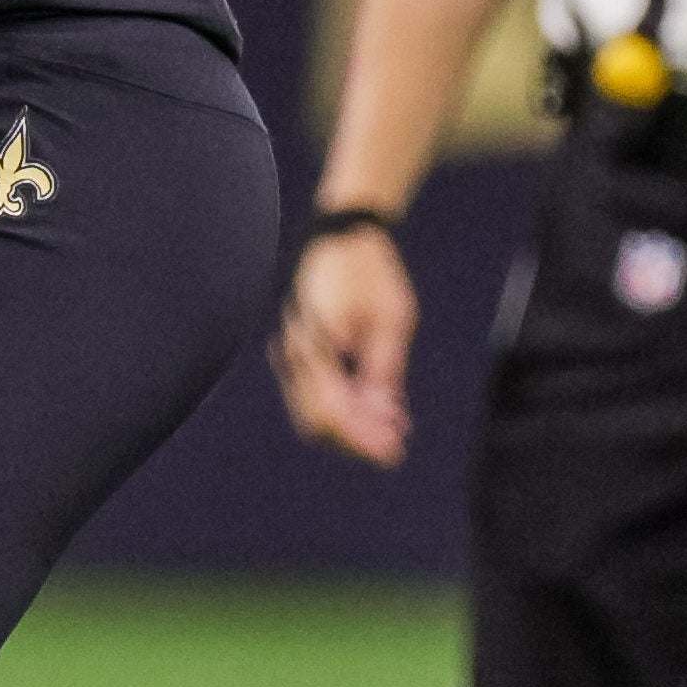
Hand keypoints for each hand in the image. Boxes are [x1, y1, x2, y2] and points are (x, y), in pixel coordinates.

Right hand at [276, 221, 421, 466]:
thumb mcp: (392, 319)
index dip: (362, 439)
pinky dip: (343, 407)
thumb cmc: (372, 270)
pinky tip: (378, 410)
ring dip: (349, 427)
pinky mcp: (299, 349)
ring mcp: (292, 350)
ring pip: (312, 410)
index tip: (393, 453)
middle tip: (394, 450)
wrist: (342, 233)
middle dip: (355, 440)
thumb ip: (384, 370)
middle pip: (316, 419)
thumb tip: (384, 417)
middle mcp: (295, 350)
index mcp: (315, 341)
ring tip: (392, 432)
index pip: (332, 410)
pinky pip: (313, 390)